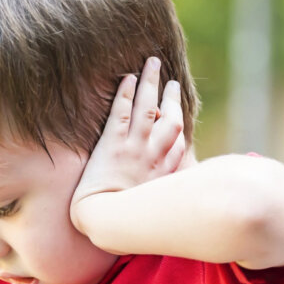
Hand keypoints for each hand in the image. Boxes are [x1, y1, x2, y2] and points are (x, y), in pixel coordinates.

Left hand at [70, 57, 187, 231]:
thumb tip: (172, 198)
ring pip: (147, 107)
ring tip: (152, 62)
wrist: (105, 221)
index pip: (178, 140)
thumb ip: (166, 197)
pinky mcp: (112, 144)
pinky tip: (127, 78)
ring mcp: (134, 146)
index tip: (177, 111)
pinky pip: (121, 112)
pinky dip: (125, 93)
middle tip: (172, 80)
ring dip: (150, 82)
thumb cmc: (128, 221)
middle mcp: (154, 154)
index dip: (179, 121)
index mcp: (166, 170)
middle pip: (169, 117)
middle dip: (171, 96)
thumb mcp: (157, 210)